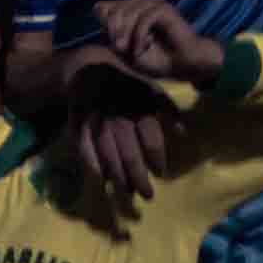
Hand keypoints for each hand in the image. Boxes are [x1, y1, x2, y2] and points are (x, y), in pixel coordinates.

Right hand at [62, 61, 176, 207]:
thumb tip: (184, 134)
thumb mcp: (151, 88)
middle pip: (130, 154)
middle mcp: (118, 116)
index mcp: (139, 107)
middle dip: (139, 178)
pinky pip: (85, 150)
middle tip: (148, 196)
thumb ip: (169, 109)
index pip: (151, 140)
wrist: (90, 66)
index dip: (157, 160)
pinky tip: (101, 182)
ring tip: (127, 193)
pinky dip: (93, 167)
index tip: (160, 173)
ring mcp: (97, 122)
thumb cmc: (127, 81)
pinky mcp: (78, 124)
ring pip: (108, 156)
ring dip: (118, 178)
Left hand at [95, 0, 223, 85]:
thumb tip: (98, 8)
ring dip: (127, 33)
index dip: (104, 25)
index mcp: (128, 10)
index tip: (113, 44)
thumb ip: (110, 30)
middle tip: (121, 49)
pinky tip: (144, 46)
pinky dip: (141, 34)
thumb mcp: (125, 49)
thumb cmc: (155, 58)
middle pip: (113, 9)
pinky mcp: (164, 9)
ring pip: (128, 10)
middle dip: (115, 31)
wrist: (180, 65)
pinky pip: (145, 17)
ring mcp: (152, 3)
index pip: (102, 7)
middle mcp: (139, 3)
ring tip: (133, 50)